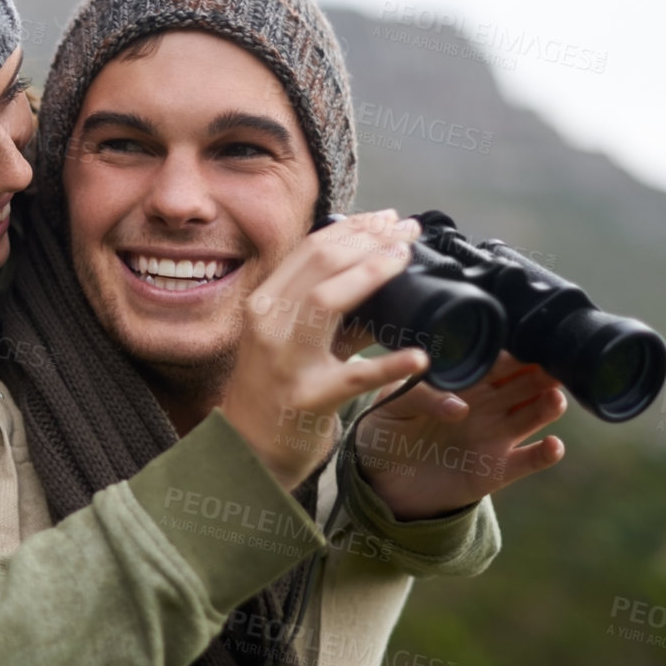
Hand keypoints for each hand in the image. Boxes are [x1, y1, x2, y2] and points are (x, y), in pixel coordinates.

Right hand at [219, 210, 429, 490]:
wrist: (247, 447)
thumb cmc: (274, 386)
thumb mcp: (294, 337)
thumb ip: (330, 308)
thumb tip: (379, 270)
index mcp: (265, 302)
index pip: (310, 248)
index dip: (355, 226)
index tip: (389, 219)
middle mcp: (269, 323)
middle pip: (319, 263)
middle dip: (369, 239)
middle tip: (408, 231)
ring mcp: (285, 360)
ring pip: (325, 301)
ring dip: (371, 273)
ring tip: (405, 260)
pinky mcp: (307, 399)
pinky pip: (352, 378)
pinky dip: (387, 365)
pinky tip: (418, 358)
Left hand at [353, 351, 566, 520]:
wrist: (382, 478)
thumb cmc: (388, 430)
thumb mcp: (393, 404)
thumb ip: (421, 395)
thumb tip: (460, 406)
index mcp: (465, 382)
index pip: (496, 362)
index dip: (513, 353)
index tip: (528, 343)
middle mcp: (488, 405)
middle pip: (525, 383)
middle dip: (541, 374)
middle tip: (553, 366)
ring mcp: (497, 436)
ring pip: (534, 415)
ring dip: (548, 406)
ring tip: (555, 398)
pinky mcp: (499, 469)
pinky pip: (529, 460)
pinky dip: (545, 454)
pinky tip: (553, 445)